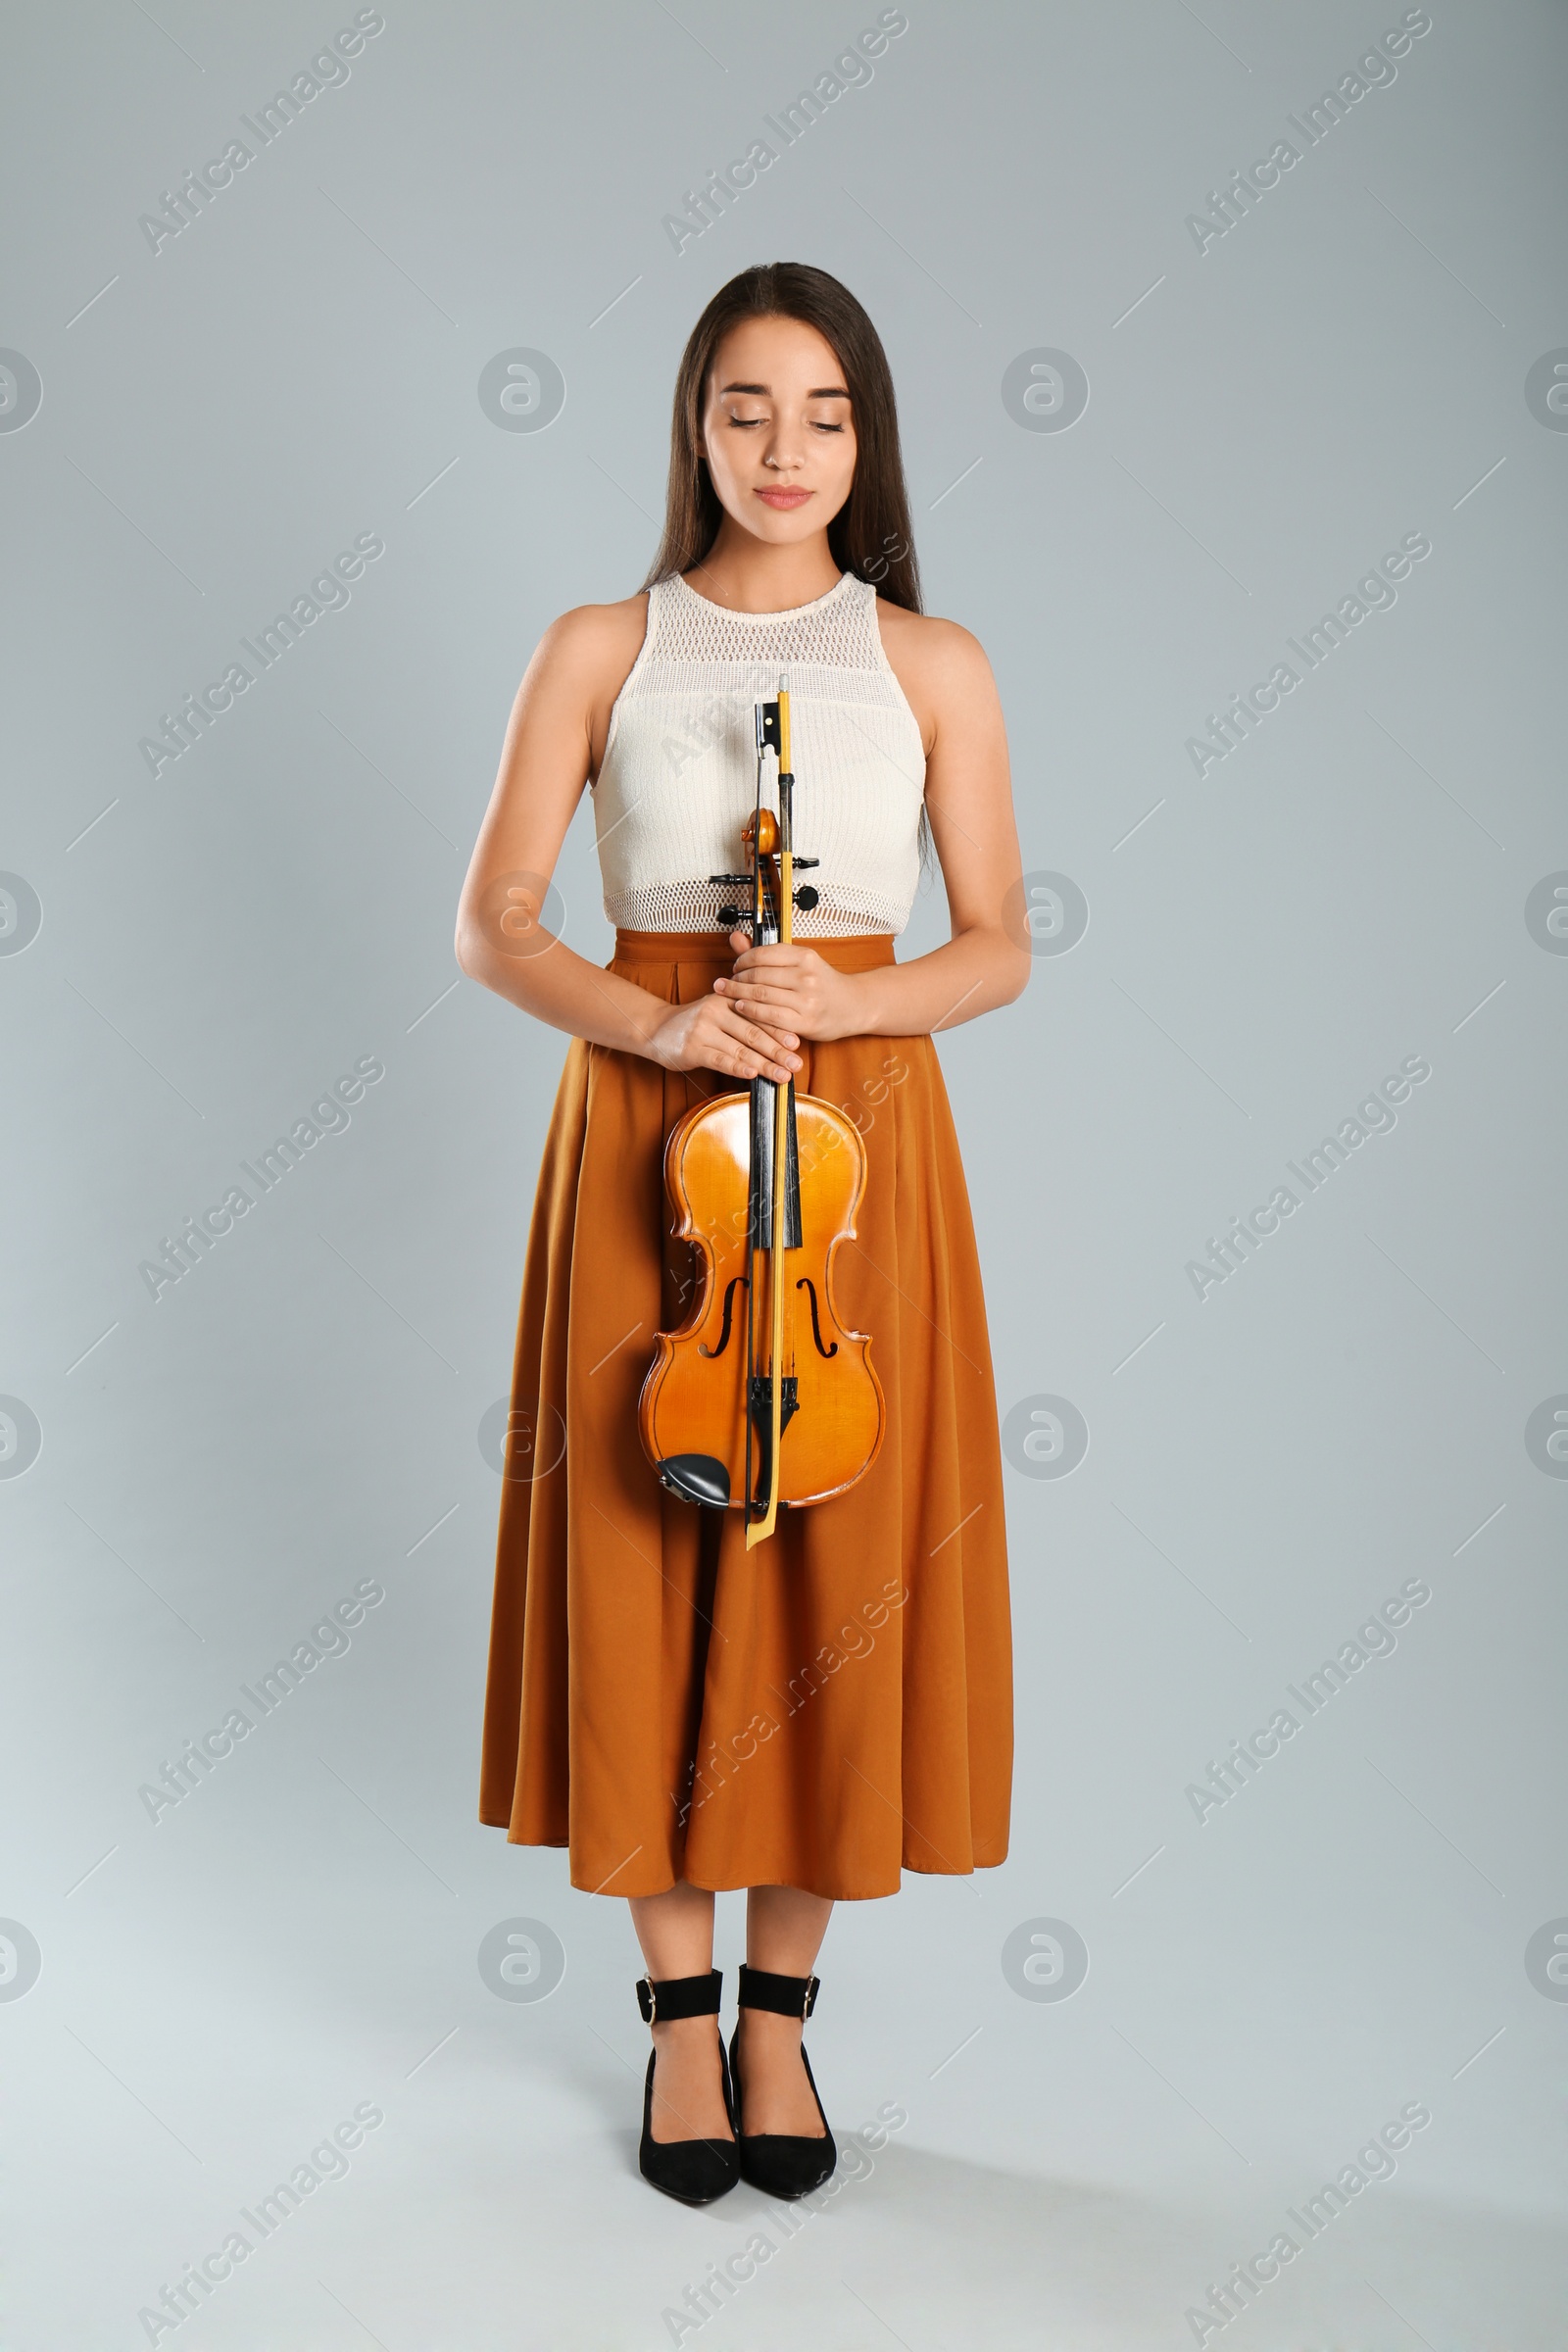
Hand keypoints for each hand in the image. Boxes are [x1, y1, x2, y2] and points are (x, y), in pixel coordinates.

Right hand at [648, 980, 801, 1084]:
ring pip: (739, 1049)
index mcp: (726, 999)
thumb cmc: (696, 1023)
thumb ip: (746, 1017)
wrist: (657, 1029)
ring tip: (782, 1075)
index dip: (779, 1029)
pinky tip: (752, 1075)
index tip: (797, 1043)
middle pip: (753, 1032)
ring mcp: (702, 1030)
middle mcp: (714, 1011)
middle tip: (796, 1064)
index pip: (758, 1014)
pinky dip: (737, 1068)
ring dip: (764, 1065)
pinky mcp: (691, 1049)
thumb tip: (783, 1037)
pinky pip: (719, 1060)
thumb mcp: (719, 1010)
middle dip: (777, 1051)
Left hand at [712, 930, 864, 1042]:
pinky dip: (750, 1011)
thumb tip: (734, 937)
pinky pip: (769, 1016)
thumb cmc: (824, 984)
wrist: (855, 1006)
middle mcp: (807, 976)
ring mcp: (806, 1000)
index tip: (735, 966)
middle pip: (758, 974)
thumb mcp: (800, 962)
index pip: (763, 953)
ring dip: (738, 994)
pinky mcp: (805, 1021)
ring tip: (727, 993)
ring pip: (761, 994)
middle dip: (736, 978)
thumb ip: (765, 953)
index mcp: (805, 956)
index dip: (742, 960)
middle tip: (724, 982)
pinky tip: (740, 1007)